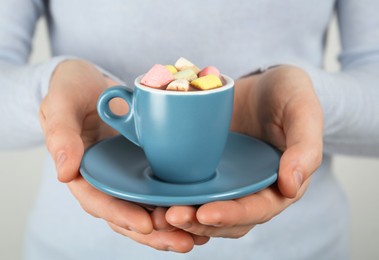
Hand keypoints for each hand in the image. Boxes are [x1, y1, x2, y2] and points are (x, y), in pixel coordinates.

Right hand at [39, 59, 206, 251]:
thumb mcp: (61, 104)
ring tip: (200, 236)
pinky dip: (177, 202)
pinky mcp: (144, 165)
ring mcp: (126, 174)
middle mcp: (106, 179)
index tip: (146, 225)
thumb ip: (61, 135)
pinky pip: (160, 188)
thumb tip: (65, 174)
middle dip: (155, 233)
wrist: (91, 80)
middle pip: (128, 214)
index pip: (99, 202)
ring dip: (172, 226)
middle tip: (185, 242)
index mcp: (83, 172)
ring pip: (147, 207)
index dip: (121, 216)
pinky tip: (200, 210)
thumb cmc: (72, 89)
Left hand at [164, 65, 322, 237]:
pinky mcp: (209, 167)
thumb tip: (291, 186)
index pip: (257, 209)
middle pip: (227, 217)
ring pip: (207, 209)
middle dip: (200, 222)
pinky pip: (193, 188)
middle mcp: (253, 188)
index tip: (205, 213)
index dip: (232, 215)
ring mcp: (229, 180)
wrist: (264, 83)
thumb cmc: (289, 94)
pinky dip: (176, 197)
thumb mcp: (303, 111)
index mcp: (280, 184)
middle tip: (172, 216)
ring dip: (185, 217)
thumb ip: (306, 147)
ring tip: (159, 214)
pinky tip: (156, 197)